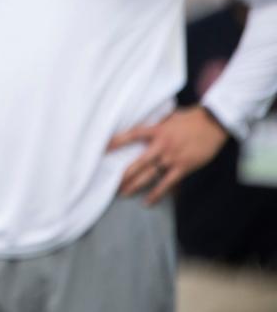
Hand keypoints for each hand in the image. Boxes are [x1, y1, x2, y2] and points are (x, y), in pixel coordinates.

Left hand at [108, 106, 228, 204]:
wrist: (213, 123)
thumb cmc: (192, 117)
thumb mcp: (170, 116)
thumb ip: (157, 123)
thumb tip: (146, 124)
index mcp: (157, 131)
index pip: (132, 135)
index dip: (117, 141)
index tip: (104, 148)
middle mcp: (161, 146)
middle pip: (138, 162)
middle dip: (124, 173)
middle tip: (110, 182)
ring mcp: (172, 158)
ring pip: (149, 175)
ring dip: (135, 185)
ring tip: (123, 193)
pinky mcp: (183, 168)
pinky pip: (167, 183)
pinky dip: (157, 193)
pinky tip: (147, 202)